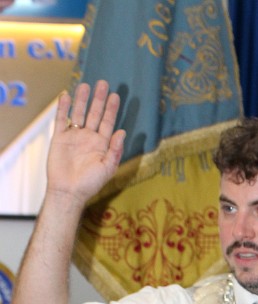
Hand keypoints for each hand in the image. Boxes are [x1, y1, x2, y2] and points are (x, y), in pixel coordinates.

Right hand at [47, 80, 124, 208]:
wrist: (68, 191)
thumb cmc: (90, 184)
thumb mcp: (107, 168)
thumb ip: (115, 150)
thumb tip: (122, 131)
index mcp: (101, 144)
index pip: (107, 123)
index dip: (111, 110)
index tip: (115, 96)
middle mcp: (88, 138)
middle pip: (94, 114)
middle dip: (99, 100)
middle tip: (103, 83)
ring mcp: (74, 137)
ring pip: (78, 113)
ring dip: (82, 100)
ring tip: (85, 85)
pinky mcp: (60, 138)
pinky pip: (61, 120)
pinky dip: (63, 108)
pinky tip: (66, 96)